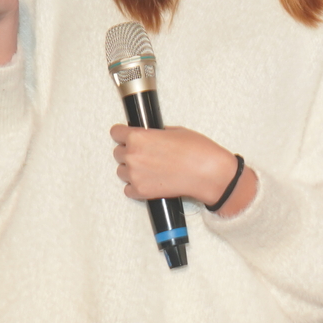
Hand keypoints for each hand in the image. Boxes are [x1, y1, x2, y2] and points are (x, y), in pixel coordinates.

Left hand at [110, 125, 250, 213]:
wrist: (207, 173)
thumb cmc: (196, 150)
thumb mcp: (174, 131)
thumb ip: (155, 133)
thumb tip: (150, 136)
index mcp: (138, 137)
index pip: (115, 132)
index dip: (123, 134)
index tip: (126, 137)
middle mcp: (132, 155)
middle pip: (117, 153)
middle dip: (129, 152)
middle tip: (145, 154)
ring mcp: (135, 175)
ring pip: (121, 171)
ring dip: (131, 170)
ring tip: (149, 169)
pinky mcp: (141, 192)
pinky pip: (128, 189)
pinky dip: (136, 186)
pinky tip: (150, 182)